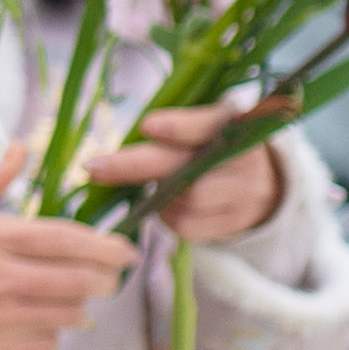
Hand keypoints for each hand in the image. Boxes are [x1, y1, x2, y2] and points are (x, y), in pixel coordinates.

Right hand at [0, 145, 140, 349]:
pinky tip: (33, 321)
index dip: (106, 246)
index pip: (67, 240)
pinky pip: (44, 344)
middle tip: (109, 277)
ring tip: (68, 299)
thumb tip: (21, 147)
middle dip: (105, 279)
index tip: (127, 250)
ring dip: (76, 307)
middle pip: (78, 281)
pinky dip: (48, 333)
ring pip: (67, 315)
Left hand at [83, 97, 291, 247]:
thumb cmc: (210, 145)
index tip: (147, 125)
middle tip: (93, 168)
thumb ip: (171, 129)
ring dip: (159, 196)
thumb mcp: (201, 124)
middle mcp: (244, 159)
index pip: (207, 125)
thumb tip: (117, 147)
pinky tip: (170, 205)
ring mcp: (244, 194)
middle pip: (186, 169)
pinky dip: (168, 217)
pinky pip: (186, 226)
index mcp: (234, 123)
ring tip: (158, 186)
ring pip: (186, 200)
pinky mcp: (234, 223)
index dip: (179, 127)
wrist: (256, 183)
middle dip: (135, 167)